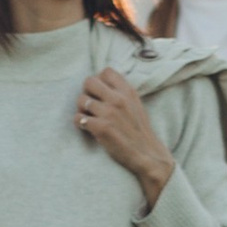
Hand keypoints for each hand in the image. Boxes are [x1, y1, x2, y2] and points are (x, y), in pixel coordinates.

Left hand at [77, 65, 173, 204]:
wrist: (148, 155)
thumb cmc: (140, 131)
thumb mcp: (136, 105)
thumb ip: (122, 93)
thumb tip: (103, 84)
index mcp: (128, 91)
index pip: (106, 71)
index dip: (99, 81)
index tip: (100, 93)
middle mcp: (118, 99)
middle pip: (89, 81)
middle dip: (86, 92)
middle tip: (91, 105)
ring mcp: (109, 113)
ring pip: (81, 100)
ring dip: (81, 109)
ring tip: (88, 118)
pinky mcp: (101, 128)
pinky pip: (78, 118)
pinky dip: (79, 123)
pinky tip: (87, 128)